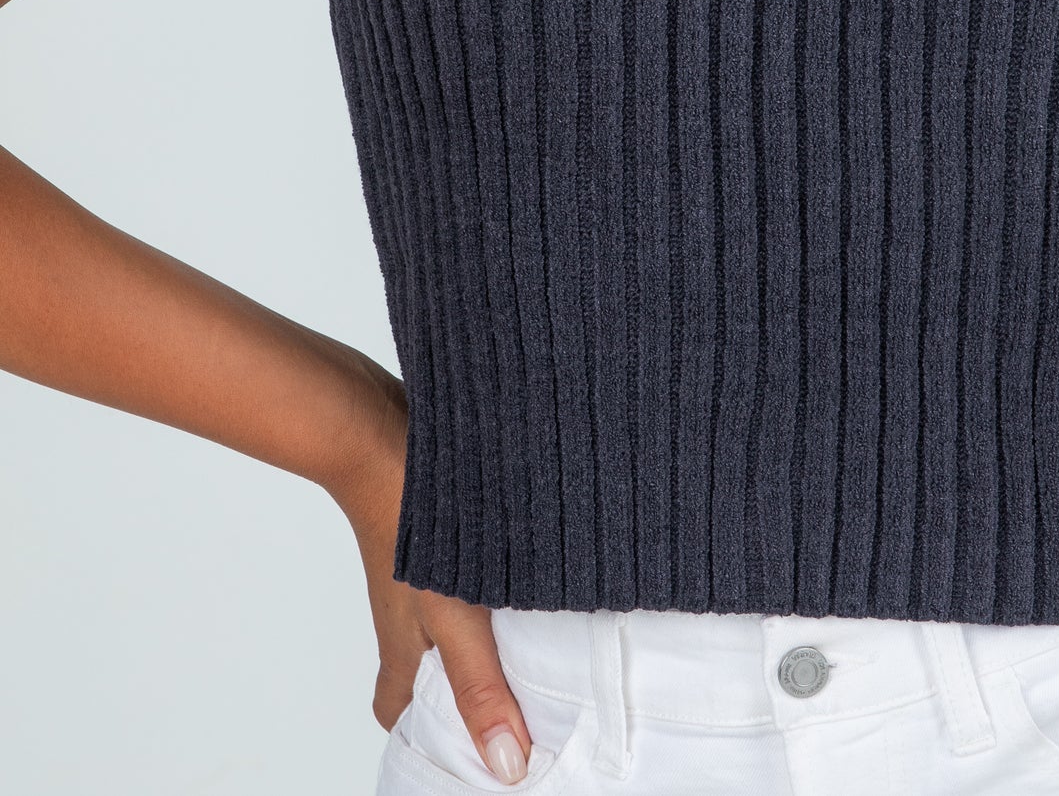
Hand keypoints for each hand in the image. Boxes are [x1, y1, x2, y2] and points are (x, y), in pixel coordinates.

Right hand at [330, 360, 536, 785]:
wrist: (385, 428)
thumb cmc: (408, 522)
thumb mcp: (454, 618)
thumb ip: (481, 689)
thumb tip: (507, 767)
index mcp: (403, 651)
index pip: (397, 713)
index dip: (422, 735)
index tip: (462, 750)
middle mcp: (408, 616)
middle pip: (426, 670)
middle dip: (462, 688)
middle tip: (519, 699)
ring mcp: (422, 573)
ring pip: (447, 621)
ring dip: (486, 632)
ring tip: (542, 642)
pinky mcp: (439, 535)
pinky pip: (464, 576)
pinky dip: (493, 586)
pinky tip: (534, 575)